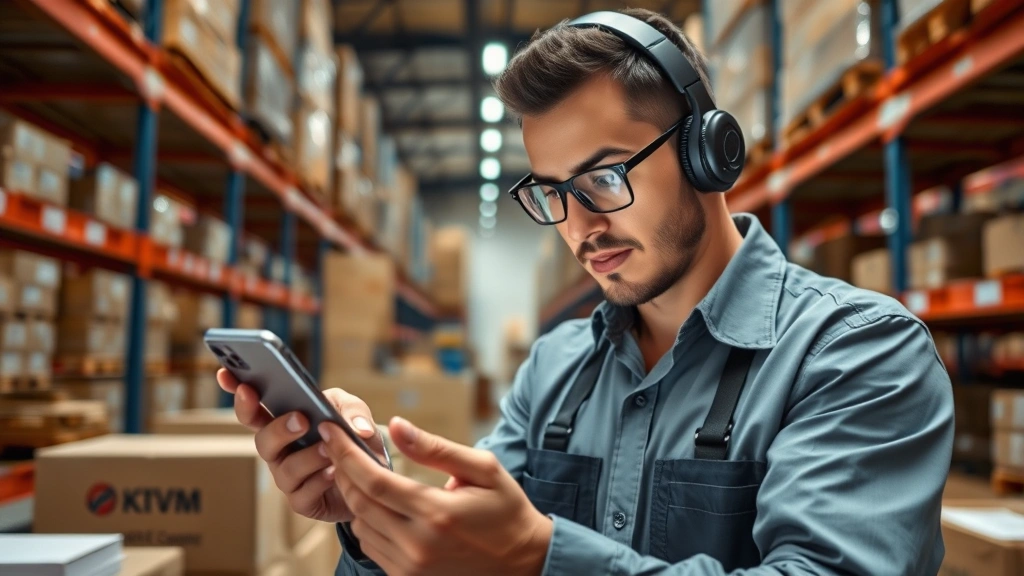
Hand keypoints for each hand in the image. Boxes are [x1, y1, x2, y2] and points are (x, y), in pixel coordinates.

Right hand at [216, 368, 387, 523]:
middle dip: (278, 429)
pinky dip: (318, 482)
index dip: (238, 394)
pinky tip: (333, 473)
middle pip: (263, 441)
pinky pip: (303, 494)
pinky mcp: (303, 501)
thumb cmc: (351, 436)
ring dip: (307, 457)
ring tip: (327, 449)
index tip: (227, 375)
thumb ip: (352, 410)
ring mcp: (289, 477)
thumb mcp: (353, 412)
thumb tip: (354, 427)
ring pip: (285, 469)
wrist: (370, 473)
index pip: (254, 409)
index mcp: (283, 422)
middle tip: (301, 419)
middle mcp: (280, 450)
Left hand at [320, 416, 552, 575]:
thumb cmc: (505, 509)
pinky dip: (366, 521)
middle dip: (342, 471)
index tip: (331, 432)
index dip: (346, 455)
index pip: (374, 482)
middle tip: (336, 446)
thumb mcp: (482, 468)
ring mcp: (411, 567)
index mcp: (437, 513)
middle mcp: (419, 544)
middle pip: (360, 504)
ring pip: (360, 527)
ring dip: (353, 497)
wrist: (522, 560)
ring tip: (357, 472)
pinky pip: (372, 546)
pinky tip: (376, 503)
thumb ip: (435, 448)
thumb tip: (396, 425)